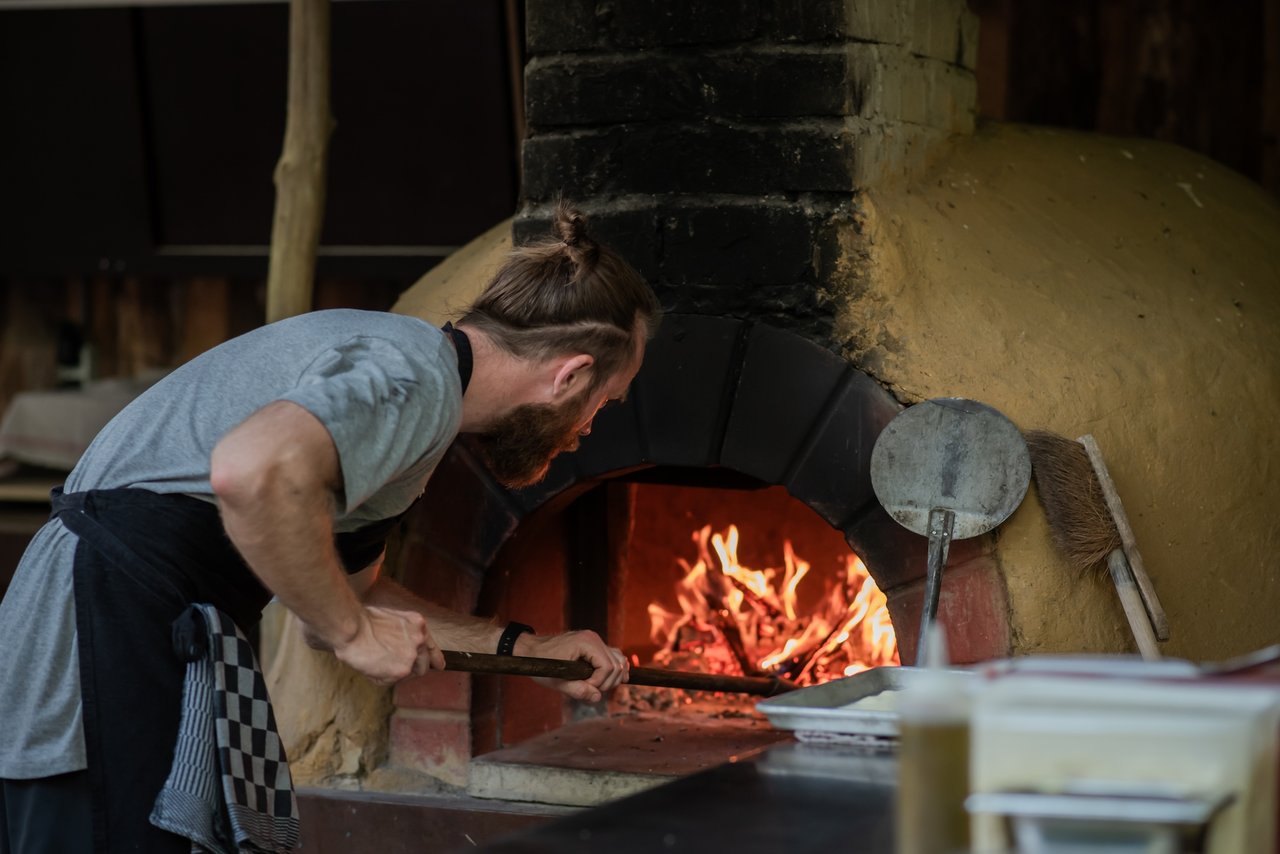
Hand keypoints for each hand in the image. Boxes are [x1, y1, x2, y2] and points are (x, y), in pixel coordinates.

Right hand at [331, 605, 445, 685]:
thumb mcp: (392, 619)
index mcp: (418, 625)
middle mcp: (420, 640)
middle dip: (411, 668)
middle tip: (394, 667)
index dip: (435, 658)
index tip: (439, 666)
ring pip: (409, 675)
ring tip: (378, 662)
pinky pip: (391, 681)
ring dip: (396, 673)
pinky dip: (379, 678)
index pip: (432, 646)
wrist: (352, 628)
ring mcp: (412, 656)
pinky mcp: (402, 670)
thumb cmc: (362, 621)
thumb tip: (402, 648)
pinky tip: (370, 665)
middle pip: (424, 665)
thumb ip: (404, 633)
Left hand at [519, 630, 628, 702]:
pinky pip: (612, 656)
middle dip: (607, 682)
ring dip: (613, 677)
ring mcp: (595, 640)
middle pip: (616, 664)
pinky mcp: (593, 646)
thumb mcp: (557, 681)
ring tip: (599, 688)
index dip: (599, 683)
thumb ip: (578, 690)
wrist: (530, 650)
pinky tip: (613, 681)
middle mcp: (593, 638)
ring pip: (619, 660)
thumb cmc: (540, 663)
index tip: (584, 689)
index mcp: (586, 643)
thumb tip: (598, 697)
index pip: (607, 666)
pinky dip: (614, 669)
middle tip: (590, 691)